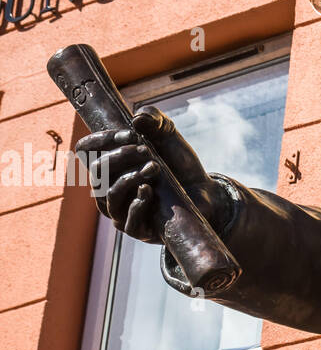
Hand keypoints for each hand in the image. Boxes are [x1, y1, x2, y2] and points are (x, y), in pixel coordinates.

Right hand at [75, 107, 224, 243]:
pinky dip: (137, 204)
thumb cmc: (178, 164)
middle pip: (96, 172)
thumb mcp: (168, 135)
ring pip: (109, 195)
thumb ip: (154, 120)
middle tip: (146, 150)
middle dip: (119, 157)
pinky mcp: (138, 230)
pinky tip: (149, 191)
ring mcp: (121, 211)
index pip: (86, 151)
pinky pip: (127, 221)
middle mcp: (109, 188)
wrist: (204, 191)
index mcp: (110, 164)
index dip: (101, 139)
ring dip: (129, 178)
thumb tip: (137, 119)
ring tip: (154, 167)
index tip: (130, 133)